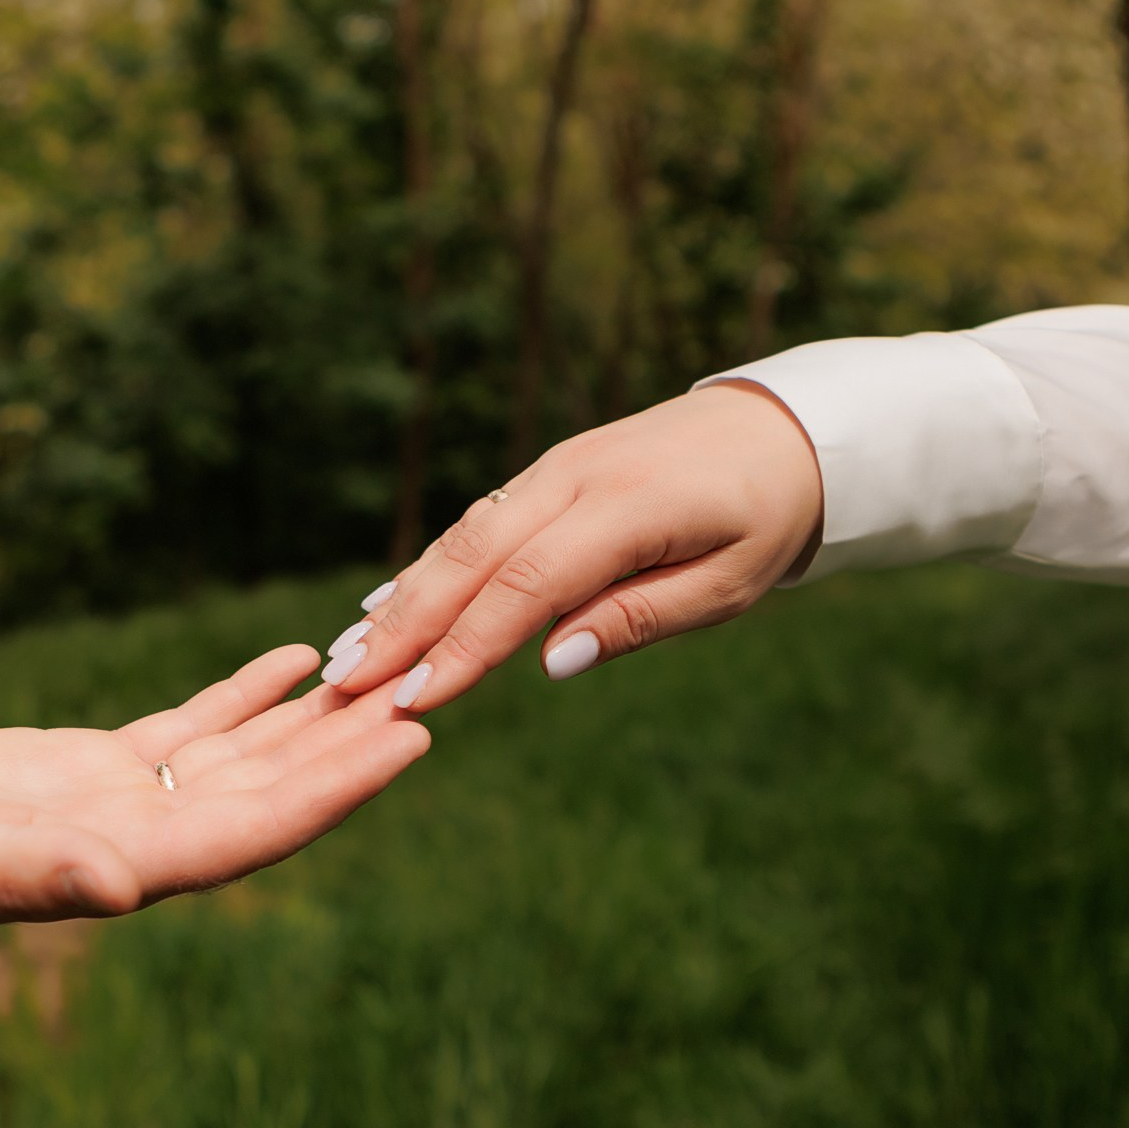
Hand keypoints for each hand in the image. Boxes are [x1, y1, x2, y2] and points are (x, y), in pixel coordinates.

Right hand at [0, 645, 427, 946]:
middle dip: (350, 744)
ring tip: (384, 669)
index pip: (256, 828)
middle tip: (431, 692)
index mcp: (124, 868)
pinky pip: (192, 725)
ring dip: (313, 716)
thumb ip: (34, 874)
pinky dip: (245, 692)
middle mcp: (143, 838)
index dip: (336, 788)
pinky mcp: (97, 763)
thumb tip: (124, 888)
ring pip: (245, 754)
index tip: (406, 744)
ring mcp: (125, 799)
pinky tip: (294, 657)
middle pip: (273, 788)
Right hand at [318, 382, 822, 710]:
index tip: (414, 699)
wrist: (782, 429)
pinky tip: (389, 604)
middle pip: (471, 556)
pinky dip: (431, 566)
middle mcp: (574, 477)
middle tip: (346, 684)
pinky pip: (478, 522)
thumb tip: (551, 662)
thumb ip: (639, 618)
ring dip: (404, 597)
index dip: (464, 646)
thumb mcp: (728, 584)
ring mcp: (554, 467)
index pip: (525, 585)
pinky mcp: (548, 471)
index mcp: (626, 507)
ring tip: (350, 655)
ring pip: (463, 536)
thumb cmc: (763, 518)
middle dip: (405, 624)